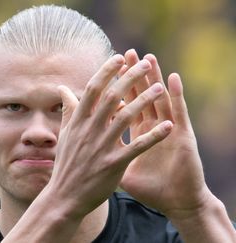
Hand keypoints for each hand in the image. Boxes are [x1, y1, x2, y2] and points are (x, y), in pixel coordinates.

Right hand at [45, 54, 172, 217]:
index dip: (107, 71)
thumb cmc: (67, 164)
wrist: (65, 196)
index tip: (120, 58)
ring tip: (160, 88)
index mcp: (78, 121)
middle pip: (111, 97)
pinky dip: (153, 135)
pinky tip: (168, 125)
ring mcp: (101, 147)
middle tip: (146, 65)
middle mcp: (89, 130)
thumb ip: (68, 110)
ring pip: (126, 117)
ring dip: (144, 100)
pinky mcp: (113, 164)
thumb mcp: (65, 135)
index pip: (93, 89)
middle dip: (130, 78)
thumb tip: (62, 88)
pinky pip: (137, 146)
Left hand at [119, 49, 211, 218]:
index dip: (116, 89)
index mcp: (137, 132)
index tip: (106, 73)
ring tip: (149, 58)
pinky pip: (178, 114)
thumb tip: (84, 150)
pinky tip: (172, 79)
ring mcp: (168, 130)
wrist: (174, 202)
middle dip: (134, 76)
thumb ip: (105, 154)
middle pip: (142, 96)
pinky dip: (176, 95)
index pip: (125, 105)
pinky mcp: (182, 138)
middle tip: (128, 54)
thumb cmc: (151, 188)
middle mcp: (153, 127)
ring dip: (154, 78)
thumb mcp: (121, 168)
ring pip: (160, 98)